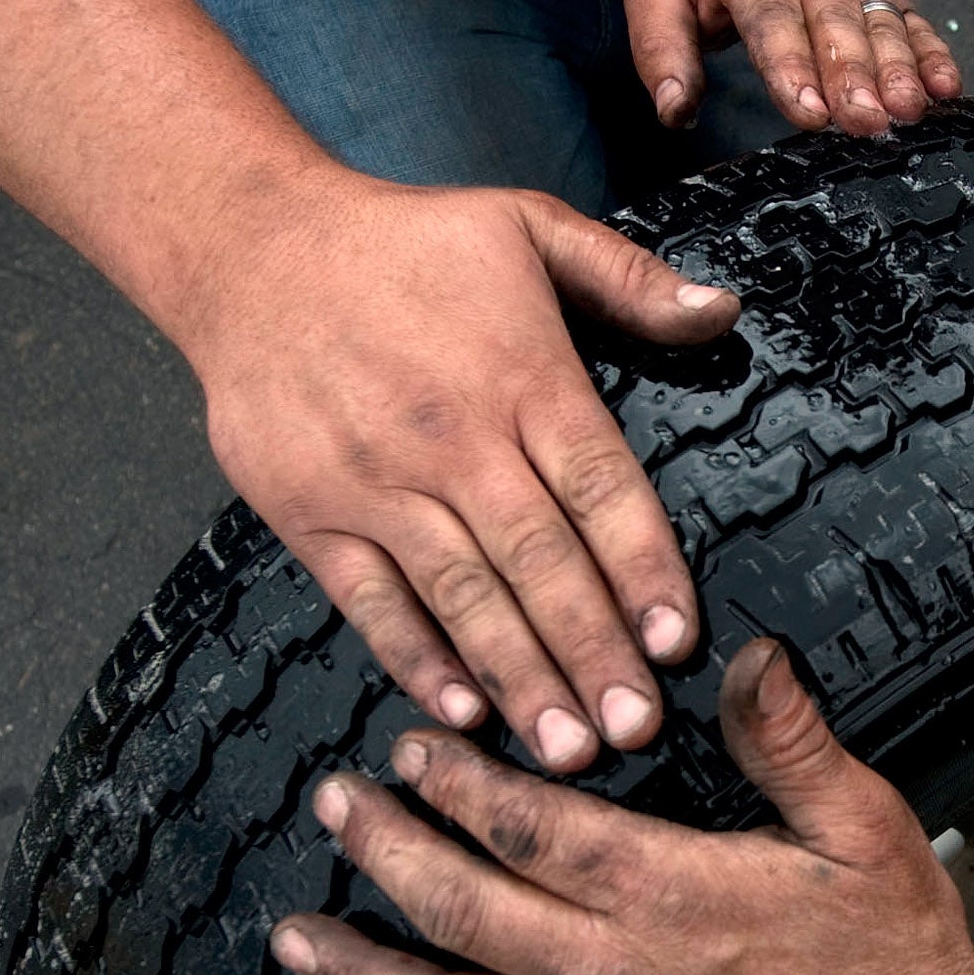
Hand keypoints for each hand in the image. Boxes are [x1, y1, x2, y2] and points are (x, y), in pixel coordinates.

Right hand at [183, 179, 738, 771]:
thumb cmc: (404, 242)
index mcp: (521, 374)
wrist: (248, 245)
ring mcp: (376, 480)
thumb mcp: (527, 225)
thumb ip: (628, 278)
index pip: (600, 486)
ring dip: (518, 676)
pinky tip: (459, 712)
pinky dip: (416, 656)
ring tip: (566, 749)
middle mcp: (452, 436)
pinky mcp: (311, 512)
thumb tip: (725, 313)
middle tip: (634, 731)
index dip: (642, 569)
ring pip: (463, 594)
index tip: (676, 642)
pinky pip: (372, 600)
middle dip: (591, 651)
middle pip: (538, 559)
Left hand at [270, 641, 973, 974]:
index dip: (459, 785)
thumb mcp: (863, 824)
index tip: (410, 745)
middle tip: (335, 804)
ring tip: (294, 939)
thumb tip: (748, 654)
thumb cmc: (893, 947)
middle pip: (466, 912)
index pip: (533, 830)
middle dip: (387, 854)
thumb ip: (791, 740)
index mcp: (671, 894)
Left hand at [626, 0, 961, 140]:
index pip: (772, 17)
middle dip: (853, 75)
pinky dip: (934, 58)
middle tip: (864, 122)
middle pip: (836, 24)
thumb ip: (660, 49)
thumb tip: (675, 109)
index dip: (792, 65)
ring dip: (898, 71)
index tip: (808, 111)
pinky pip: (915, 26)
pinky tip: (946, 90)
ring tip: (906, 112)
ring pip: (881, 25)